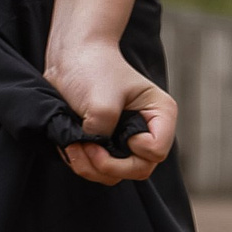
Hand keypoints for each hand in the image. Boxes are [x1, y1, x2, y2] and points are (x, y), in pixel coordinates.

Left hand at [44, 39, 174, 184]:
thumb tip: (94, 156)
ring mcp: (127, 141)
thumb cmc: (93, 67)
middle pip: (139, 170)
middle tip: (86, 147)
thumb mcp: (101, 102)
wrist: (71, 56)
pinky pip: (101, 171)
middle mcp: (148, 131)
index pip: (156, 151)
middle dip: (108, 165)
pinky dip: (84, 165)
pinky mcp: (109, 146)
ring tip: (74, 146)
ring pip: (117, 175)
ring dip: (91, 168)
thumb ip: (103, 134)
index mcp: (160, 115)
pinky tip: (72, 147)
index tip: (113, 128)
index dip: (134, 148)